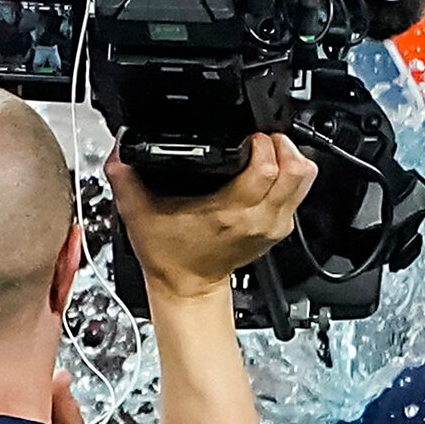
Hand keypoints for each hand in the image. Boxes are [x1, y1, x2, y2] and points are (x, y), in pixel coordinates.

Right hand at [106, 134, 318, 303]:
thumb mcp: (139, 214)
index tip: (246, 136)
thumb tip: (119, 148)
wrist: (188, 288)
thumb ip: (125, 177)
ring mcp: (273, 225)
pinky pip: (298, 194)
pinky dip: (290, 177)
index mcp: (230, 211)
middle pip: (297, 170)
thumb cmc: (170, 256)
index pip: (267, 167)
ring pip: (305, 180)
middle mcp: (259, 218)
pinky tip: (269, 171)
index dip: (260, 143)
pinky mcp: (279, 229)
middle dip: (281, 145)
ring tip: (268, 150)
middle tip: (261, 139)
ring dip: (291, 159)